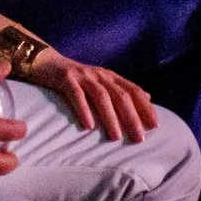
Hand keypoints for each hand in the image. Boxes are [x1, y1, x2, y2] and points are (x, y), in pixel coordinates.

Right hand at [25, 49, 157, 140]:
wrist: (44, 62)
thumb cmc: (75, 78)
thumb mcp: (101, 82)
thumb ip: (122, 89)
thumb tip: (147, 97)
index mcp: (110, 76)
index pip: (134, 91)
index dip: (145, 107)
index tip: (155, 125)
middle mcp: (100, 75)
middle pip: (121, 96)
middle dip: (132, 118)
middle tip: (139, 138)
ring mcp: (83, 76)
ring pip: (102, 97)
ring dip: (110, 118)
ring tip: (116, 137)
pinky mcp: (65, 79)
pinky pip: (76, 95)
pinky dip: (83, 110)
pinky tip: (88, 126)